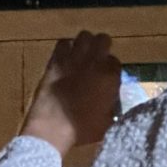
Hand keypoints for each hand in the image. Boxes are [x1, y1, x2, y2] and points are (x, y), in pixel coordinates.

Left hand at [21, 31, 120, 154]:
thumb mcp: (108, 120)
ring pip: (84, 36)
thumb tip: (111, 98)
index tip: (103, 76)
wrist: (52, 129)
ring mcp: (74, 60)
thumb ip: (113, 103)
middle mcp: (94, 63)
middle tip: (94, 59)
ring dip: (84, 43)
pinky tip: (64, 57)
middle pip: (103, 40)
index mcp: (111, 76)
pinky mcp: (54, 62)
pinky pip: (62, 43)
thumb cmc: (82, 130)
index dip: (109, 68)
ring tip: (80, 55)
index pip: (115, 61)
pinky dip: (65, 47)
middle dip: (100, 47)